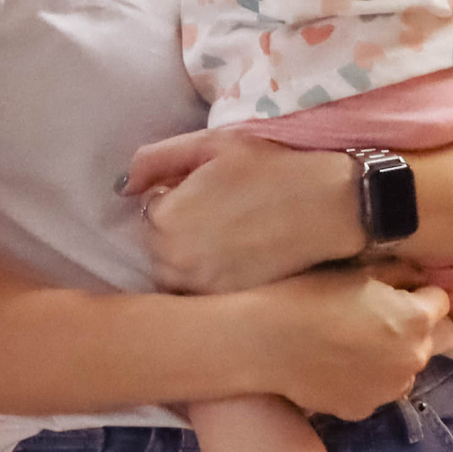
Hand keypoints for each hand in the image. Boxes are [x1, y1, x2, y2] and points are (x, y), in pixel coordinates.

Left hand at [127, 129, 364, 293]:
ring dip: (193, 260)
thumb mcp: (210, 145)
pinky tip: (242, 260)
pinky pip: (203, 297)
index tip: (209, 192)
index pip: (150, 212)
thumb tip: (122, 186)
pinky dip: (214, 280)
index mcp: (164, 220)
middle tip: (224, 215)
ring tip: (232, 238)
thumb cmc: (270, 167)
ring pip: (177, 276)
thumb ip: (155, 160)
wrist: (330, 205)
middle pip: (159, 248)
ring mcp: (201, 290)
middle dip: (181, 231)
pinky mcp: (228, 306)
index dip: (178, 199)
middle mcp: (174, 262)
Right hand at [248, 268, 446, 419]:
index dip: (417, 293)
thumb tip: (416, 277)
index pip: (440, 300)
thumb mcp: (358, 272)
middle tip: (365, 316)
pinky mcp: (365, 409)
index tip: (392, 291)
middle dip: (404, 327)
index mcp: (417, 320)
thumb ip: (397, 273)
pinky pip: (375, 389)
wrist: (267, 341)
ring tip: (348, 344)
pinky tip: (334, 365)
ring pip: (401, 367)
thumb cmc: (310, 296)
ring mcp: (390, 389)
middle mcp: (414, 359)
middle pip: (424, 338)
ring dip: (387, 356)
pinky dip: (363, 379)